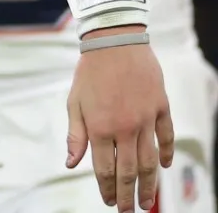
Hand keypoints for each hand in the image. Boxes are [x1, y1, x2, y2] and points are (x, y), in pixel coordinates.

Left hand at [67, 29, 173, 210]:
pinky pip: (167, 136)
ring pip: (150, 160)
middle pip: (129, 171)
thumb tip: (71, 164)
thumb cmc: (89, 74)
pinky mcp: (161, 108)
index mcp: (100, 128)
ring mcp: (146, 119)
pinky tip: (165, 166)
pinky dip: (167, 153)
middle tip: (127, 210)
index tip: (108, 202)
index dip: (107, 188)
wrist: (114, 43)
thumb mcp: (74, 103)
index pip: (105, 169)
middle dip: (128, 194)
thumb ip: (75, 136)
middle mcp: (125, 128)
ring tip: (147, 201)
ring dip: (149, 183)